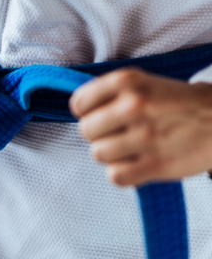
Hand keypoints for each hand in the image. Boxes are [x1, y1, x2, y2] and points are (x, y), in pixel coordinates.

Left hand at [69, 68, 211, 186]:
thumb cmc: (178, 103)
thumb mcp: (144, 82)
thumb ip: (110, 94)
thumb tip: (80, 112)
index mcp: (128, 81)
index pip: (79, 104)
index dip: (86, 113)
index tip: (98, 115)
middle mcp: (134, 105)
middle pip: (85, 130)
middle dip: (98, 134)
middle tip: (117, 133)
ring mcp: (145, 136)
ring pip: (98, 154)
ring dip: (111, 155)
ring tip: (130, 148)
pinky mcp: (156, 164)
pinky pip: (116, 176)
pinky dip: (123, 174)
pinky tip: (136, 164)